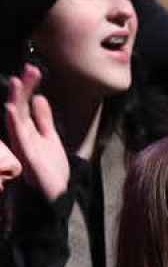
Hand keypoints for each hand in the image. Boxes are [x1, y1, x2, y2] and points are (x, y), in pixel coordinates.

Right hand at [5, 64, 69, 201]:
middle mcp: (21, 137)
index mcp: (27, 131)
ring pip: (15, 121)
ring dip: (16, 101)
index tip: (33, 70)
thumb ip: (43, 120)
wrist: (54, 196)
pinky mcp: (27, 158)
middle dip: (23, 88)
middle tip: (29, 70)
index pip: (25, 105)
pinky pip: (18, 139)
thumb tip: (39, 98)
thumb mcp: (49, 139)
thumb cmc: (50, 170)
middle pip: (19, 108)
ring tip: (17, 83)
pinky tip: (13, 110)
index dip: (28, 87)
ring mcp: (22, 148)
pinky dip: (15, 124)